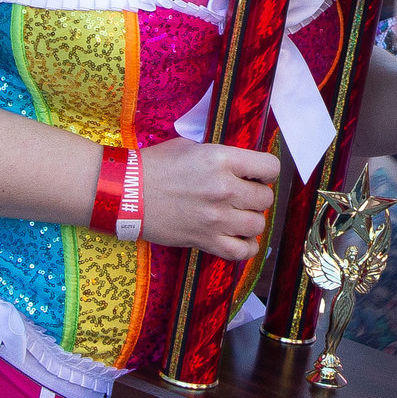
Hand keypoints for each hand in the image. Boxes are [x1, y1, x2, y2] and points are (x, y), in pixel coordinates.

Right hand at [139, 137, 276, 260]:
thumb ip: (220, 157)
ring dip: (250, 220)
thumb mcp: (190, 147)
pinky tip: (238, 238)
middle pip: (265, 199)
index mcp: (221, 160)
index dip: (266, 172)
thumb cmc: (154, 166)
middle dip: (256, 196)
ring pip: (257, 225)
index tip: (256, 175)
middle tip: (241, 196)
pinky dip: (246, 247)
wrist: (126, 193)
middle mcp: (223, 189)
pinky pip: (241, 251)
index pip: (270, 167)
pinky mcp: (205, 241)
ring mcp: (216, 218)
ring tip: (236, 216)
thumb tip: (240, 166)